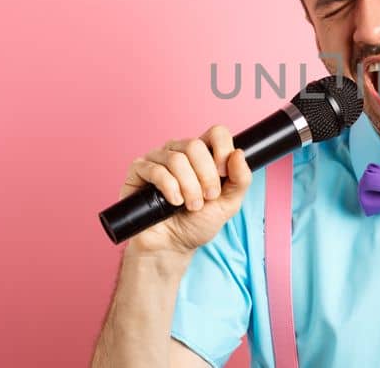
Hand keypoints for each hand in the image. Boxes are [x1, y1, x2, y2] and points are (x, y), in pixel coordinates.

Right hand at [118, 125, 252, 256]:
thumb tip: (239, 153)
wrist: (172, 246)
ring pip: (176, 159)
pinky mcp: (139, 170)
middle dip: (206, 176)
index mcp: (203, 155)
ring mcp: (158, 159)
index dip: (223, 150)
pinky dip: (169, 188)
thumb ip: (241, 180)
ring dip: (189, 187)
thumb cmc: (197, 224)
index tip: (224, 174)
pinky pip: (156, 170)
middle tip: (207, 198)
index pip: (216, 133)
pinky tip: (173, 202)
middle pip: (195, 145)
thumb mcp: (228, 204)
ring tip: (191, 206)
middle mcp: (179, 151)